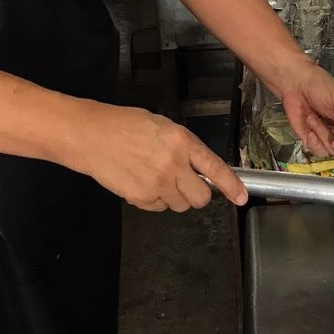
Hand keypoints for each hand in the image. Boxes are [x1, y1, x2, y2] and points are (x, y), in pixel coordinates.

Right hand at [79, 104, 248, 212]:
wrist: (92, 137)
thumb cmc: (126, 125)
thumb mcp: (163, 126)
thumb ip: (184, 147)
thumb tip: (199, 167)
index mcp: (181, 141)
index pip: (214, 167)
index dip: (231, 185)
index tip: (241, 197)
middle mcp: (173, 164)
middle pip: (200, 197)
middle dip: (197, 193)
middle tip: (185, 182)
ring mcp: (157, 184)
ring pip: (180, 205)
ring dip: (174, 196)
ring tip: (156, 177)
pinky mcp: (141, 199)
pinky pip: (159, 208)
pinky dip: (155, 200)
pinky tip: (142, 182)